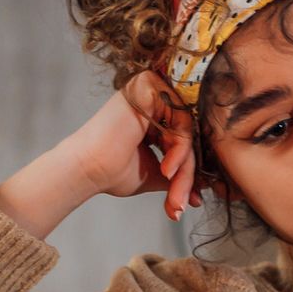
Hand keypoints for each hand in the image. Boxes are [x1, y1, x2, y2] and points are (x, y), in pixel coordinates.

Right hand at [58, 70, 207, 221]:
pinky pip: (182, 121)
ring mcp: (151, 89)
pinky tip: (166, 170)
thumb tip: (204, 189)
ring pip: (188, 131)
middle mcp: (153, 98)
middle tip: (181, 204)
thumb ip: (180, 173)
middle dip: (188, 174)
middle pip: (188, 135)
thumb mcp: (156, 173)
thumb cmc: (113, 172)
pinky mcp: (150, 87)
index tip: (190, 200)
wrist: (88, 169)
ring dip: (185, 168)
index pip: (185, 139)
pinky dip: (179, 150)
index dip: (189, 171)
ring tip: (174, 193)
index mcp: (152, 114)